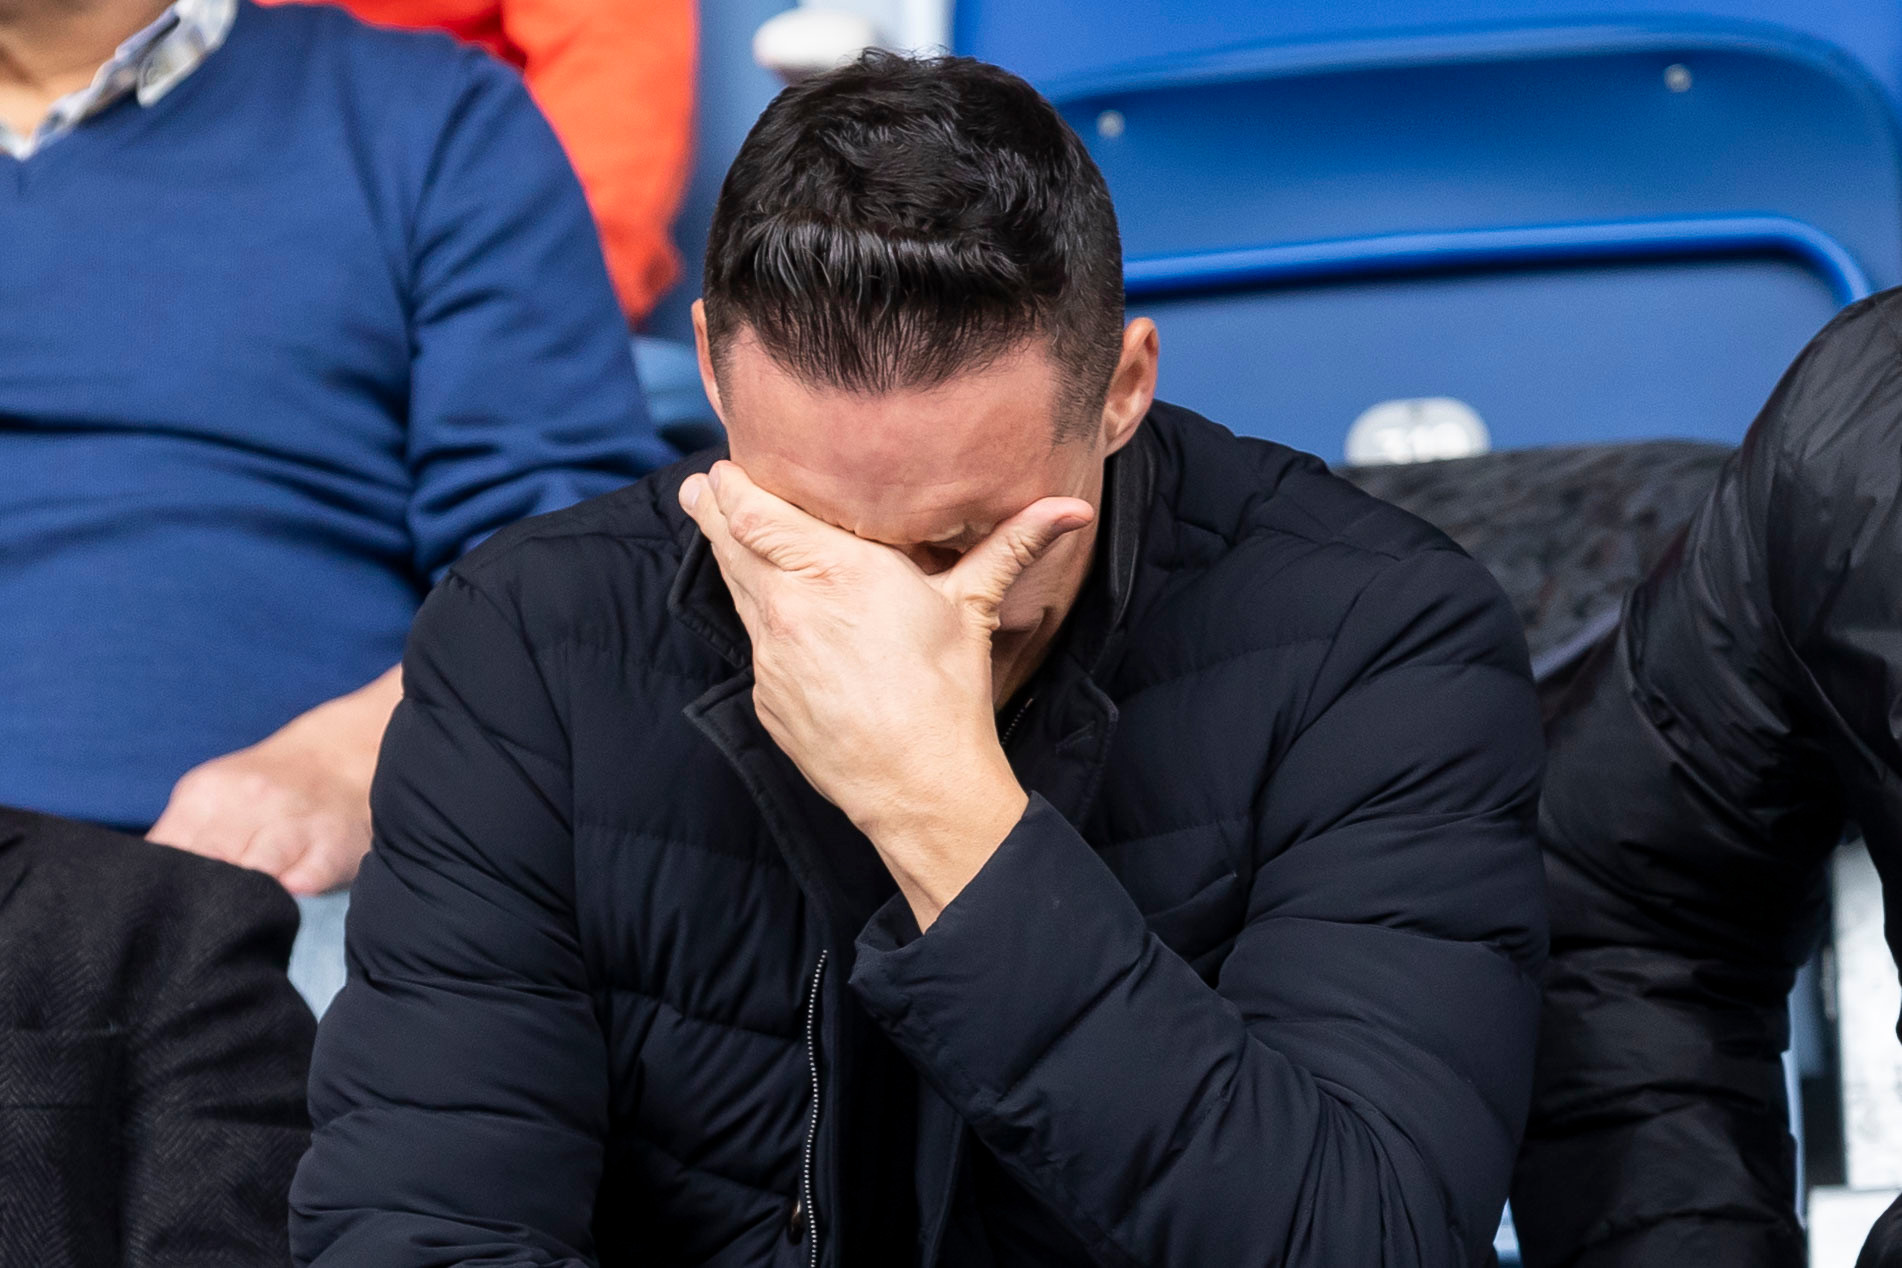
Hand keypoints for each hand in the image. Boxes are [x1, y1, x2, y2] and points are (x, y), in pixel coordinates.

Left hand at [148, 666, 400, 893]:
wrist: (347, 758)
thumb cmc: (268, 793)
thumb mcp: (215, 798)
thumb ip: (181, 841)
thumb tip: (139, 893)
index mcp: (207, 793)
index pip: (164, 855)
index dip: (162, 888)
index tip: (168, 904)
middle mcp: (250, 802)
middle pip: (204, 874)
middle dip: (200, 899)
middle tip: (206, 914)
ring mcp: (294, 825)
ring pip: (249, 883)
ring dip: (243, 901)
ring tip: (244, 910)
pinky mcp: (331, 850)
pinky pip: (297, 888)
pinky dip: (285, 899)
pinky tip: (282, 899)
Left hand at [680, 462, 1092, 927]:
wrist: (918, 786)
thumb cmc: (948, 693)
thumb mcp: (973, 607)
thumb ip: (1013, 544)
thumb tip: (1073, 509)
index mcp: (837, 571)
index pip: (757, 516)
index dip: (733, 488)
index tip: (726, 468)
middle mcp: (791, 606)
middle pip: (729, 544)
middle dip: (712, 510)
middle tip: (700, 486)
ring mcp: (771, 655)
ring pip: (735, 591)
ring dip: (725, 557)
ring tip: (712, 523)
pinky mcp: (766, 697)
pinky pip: (756, 645)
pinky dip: (757, 620)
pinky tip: (770, 611)